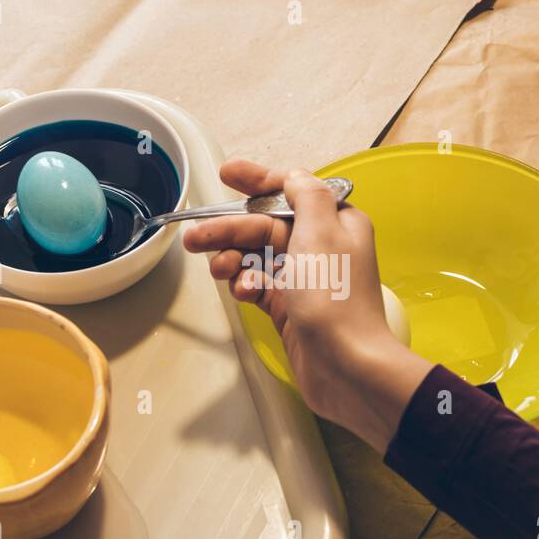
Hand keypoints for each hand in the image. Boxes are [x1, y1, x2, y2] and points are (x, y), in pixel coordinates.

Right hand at [183, 160, 432, 450]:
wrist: (344, 364)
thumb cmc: (336, 297)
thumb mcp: (322, 230)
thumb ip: (306, 194)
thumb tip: (293, 176)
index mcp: (336, 221)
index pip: (291, 191)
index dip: (257, 181)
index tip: (227, 173)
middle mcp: (321, 246)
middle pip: (265, 225)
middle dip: (229, 228)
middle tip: (194, 237)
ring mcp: (304, 278)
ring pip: (256, 256)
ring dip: (232, 259)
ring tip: (217, 269)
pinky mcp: (289, 306)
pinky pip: (257, 284)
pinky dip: (246, 286)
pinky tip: (245, 293)